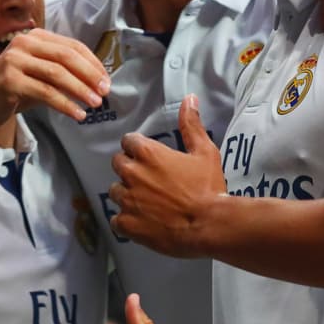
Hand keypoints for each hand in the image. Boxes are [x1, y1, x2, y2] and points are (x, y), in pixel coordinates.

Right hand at [0, 29, 110, 131]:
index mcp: (34, 37)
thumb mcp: (40, 75)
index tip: (106, 80)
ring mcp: (14, 60)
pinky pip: (46, 92)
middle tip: (105, 92)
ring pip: (58, 74)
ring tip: (95, 104)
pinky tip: (78, 114)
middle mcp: (23, 43)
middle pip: (67, 56)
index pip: (72, 46)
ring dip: (81, 90)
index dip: (93, 63)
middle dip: (90, 75)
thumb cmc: (13, 91)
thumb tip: (98, 79)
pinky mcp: (9, 80)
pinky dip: (66, 104)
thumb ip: (63, 71)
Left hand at [108, 95, 224, 256]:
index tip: (148, 155)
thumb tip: (189, 98)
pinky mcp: (127, 224)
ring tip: (146, 200)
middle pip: (118, 163)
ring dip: (127, 193)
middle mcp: (132, 174)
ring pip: (115, 191)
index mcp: (149, 154)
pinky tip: (141, 220)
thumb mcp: (205, 152)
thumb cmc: (208, 187)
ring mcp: (127, 200)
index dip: (137, 147)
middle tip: (149, 177)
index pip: (128, 141)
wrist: (208, 225)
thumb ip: (192, 125)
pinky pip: (116, 219)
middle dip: (130, 167)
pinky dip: (126, 219)